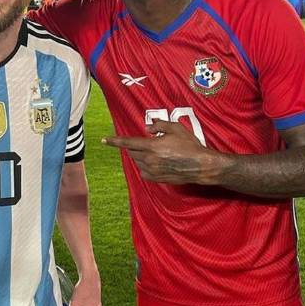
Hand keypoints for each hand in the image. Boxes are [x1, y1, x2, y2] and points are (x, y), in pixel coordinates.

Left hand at [103, 121, 225, 184]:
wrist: (200, 165)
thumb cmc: (190, 145)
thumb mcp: (176, 128)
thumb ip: (159, 126)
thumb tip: (147, 129)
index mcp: (152, 146)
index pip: (128, 142)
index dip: (114, 141)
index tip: (104, 140)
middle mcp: (150, 159)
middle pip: (132, 152)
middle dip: (135, 146)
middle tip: (147, 143)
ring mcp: (152, 170)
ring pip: (137, 162)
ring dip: (141, 156)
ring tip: (156, 152)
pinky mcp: (156, 179)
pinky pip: (144, 172)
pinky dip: (145, 166)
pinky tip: (156, 163)